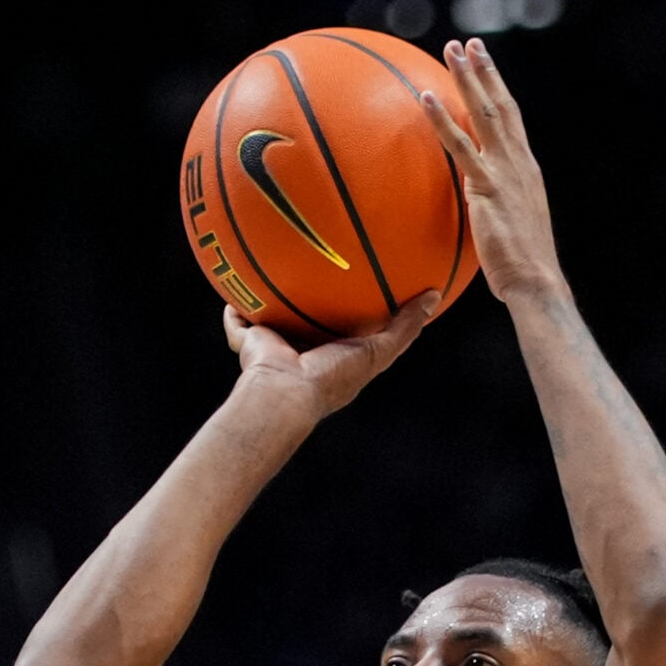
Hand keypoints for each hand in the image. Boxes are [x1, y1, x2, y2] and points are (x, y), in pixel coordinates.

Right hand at [225, 293, 436, 420]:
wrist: (285, 393)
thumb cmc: (333, 377)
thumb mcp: (379, 351)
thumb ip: (405, 327)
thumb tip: (434, 295)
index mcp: (334, 357)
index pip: (347, 329)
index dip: (354, 309)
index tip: (362, 286)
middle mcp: (304, 353)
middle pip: (309, 321)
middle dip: (311, 302)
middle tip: (317, 273)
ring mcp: (275, 349)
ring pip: (273, 319)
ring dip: (270, 301)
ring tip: (270, 271)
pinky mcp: (249, 343)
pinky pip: (238, 322)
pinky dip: (234, 309)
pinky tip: (231, 286)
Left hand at [417, 37, 564, 301]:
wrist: (536, 280)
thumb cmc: (522, 264)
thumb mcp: (512, 226)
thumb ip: (496, 206)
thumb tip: (480, 207)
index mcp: (526, 169)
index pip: (513, 120)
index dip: (500, 89)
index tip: (488, 64)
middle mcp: (519, 162)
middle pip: (502, 106)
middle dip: (486, 71)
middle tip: (470, 43)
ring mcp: (504, 172)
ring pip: (485, 114)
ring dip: (467, 79)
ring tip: (453, 50)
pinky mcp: (486, 187)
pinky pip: (460, 147)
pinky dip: (443, 120)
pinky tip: (426, 98)